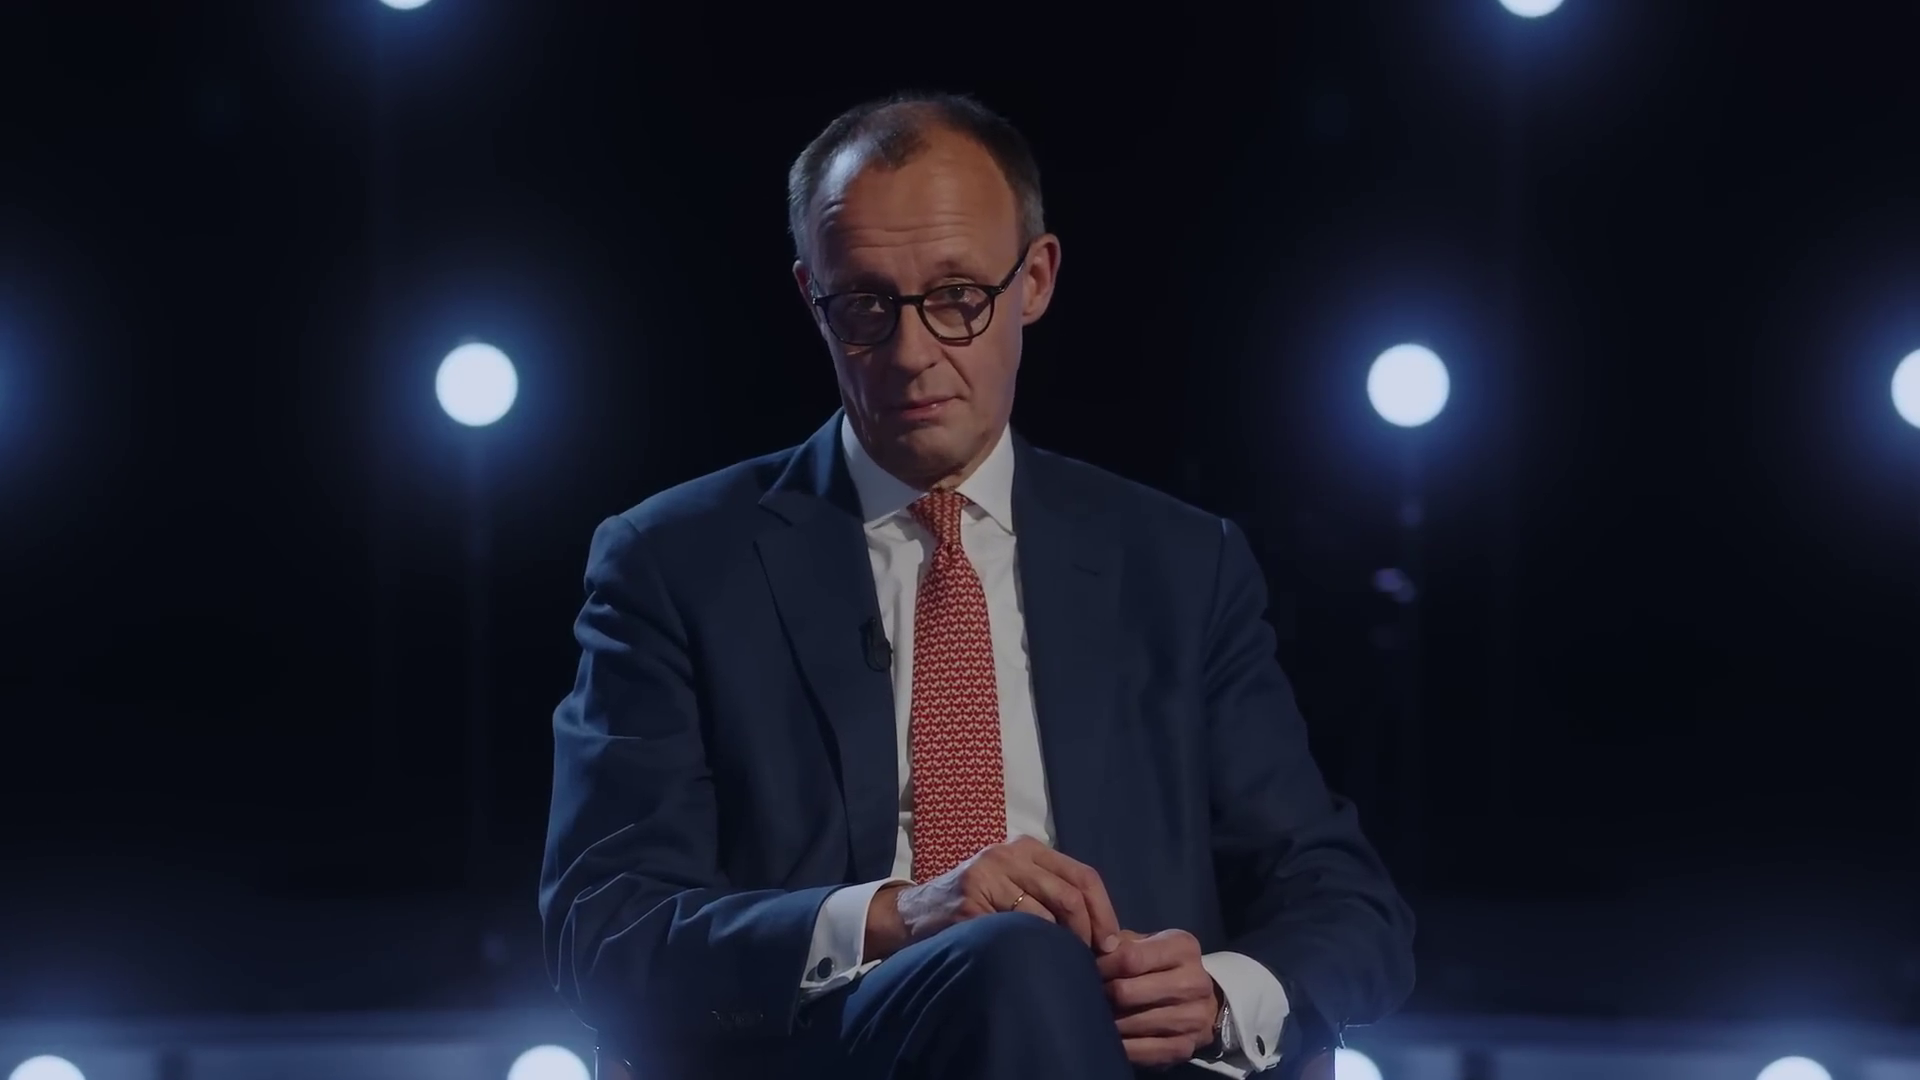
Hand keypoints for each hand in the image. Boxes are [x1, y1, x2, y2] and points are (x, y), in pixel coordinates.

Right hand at [864, 836, 1121, 960]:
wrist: (914, 912)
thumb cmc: (976, 905)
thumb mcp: (1015, 887)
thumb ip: (1052, 895)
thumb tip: (1106, 932)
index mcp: (1026, 848)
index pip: (1083, 875)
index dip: (1104, 911)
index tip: (1113, 943)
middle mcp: (1008, 854)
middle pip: (1070, 893)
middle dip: (1090, 931)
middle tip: (1094, 961)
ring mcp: (988, 875)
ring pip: (1047, 913)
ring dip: (1063, 945)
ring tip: (1067, 965)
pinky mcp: (970, 902)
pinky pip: (1016, 929)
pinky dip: (1032, 949)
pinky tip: (1035, 962)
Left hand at [1097, 928, 1220, 1067]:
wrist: (1203, 1002)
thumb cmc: (1163, 967)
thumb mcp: (1147, 944)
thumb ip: (1121, 943)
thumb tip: (1096, 947)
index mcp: (1182, 948)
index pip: (1130, 958)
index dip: (1102, 966)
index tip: (1088, 970)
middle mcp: (1194, 982)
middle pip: (1127, 992)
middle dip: (1102, 994)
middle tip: (1088, 995)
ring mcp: (1193, 1018)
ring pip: (1132, 1023)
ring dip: (1109, 1021)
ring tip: (1098, 1014)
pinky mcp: (1186, 1047)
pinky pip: (1143, 1051)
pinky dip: (1122, 1046)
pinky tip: (1112, 1038)